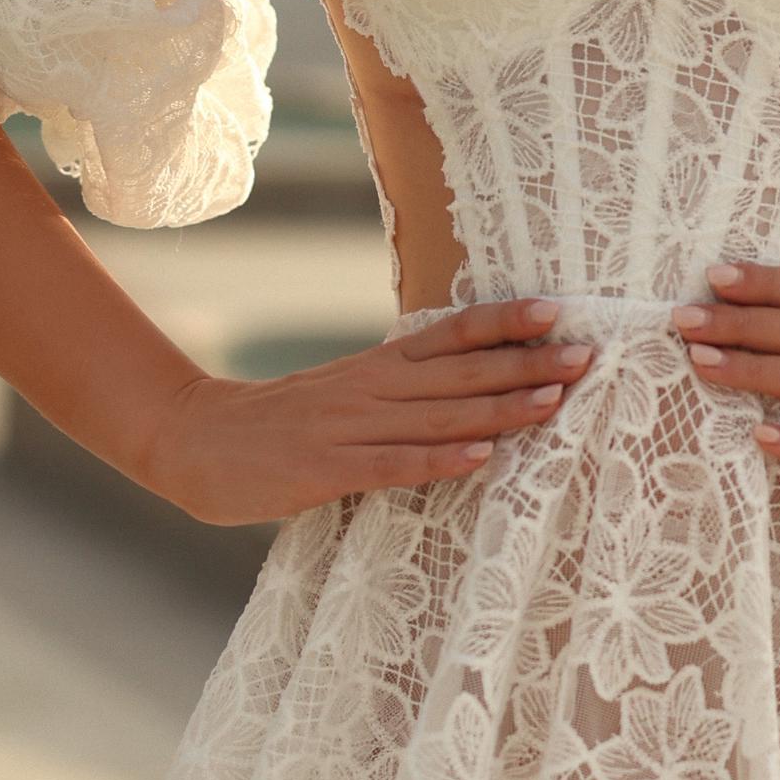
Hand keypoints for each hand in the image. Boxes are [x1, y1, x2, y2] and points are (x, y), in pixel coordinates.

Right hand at [139, 300, 594, 524]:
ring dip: (501, 407)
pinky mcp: (328, 470)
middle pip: (460, 370)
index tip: (558, 310)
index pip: (450, 334)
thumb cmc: (276, 423)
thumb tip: (462, 382)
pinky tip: (482, 455)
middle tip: (587, 356)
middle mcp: (370, 388)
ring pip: (439, 414)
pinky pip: (395, 463)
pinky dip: (441, 458)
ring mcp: (350, 427)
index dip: (504, 321)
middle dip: (526, 363)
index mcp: (376, 366)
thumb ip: (396, 387)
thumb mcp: (341, 391)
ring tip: (555, 401)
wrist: (193, 440)